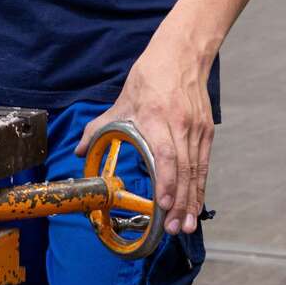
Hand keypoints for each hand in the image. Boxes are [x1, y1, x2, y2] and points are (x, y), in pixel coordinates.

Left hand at [75, 37, 213, 235]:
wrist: (181, 55)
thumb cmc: (150, 76)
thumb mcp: (121, 101)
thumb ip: (99, 128)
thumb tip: (79, 150)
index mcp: (155, 117)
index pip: (166, 154)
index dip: (167, 180)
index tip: (164, 203)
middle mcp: (179, 124)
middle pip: (183, 169)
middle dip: (180, 202)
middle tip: (173, 228)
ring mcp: (196, 129)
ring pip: (196, 171)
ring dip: (192, 200)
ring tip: (185, 226)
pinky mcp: (206, 131)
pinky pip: (203, 165)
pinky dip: (200, 187)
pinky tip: (195, 206)